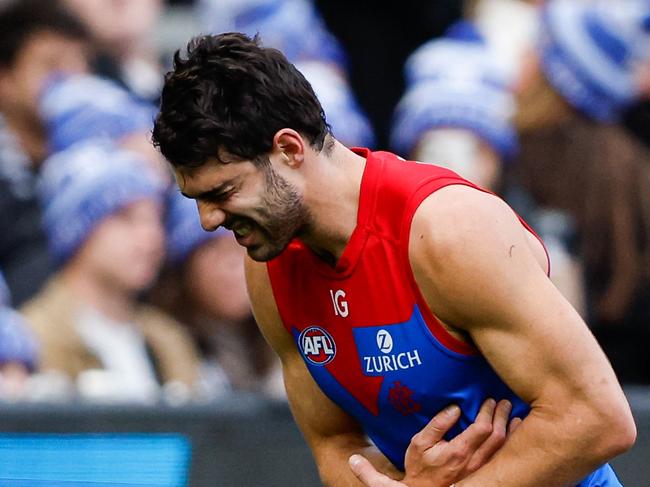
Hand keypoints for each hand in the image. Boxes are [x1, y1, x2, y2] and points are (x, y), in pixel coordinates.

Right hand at [349, 399, 520, 486]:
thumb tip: (455, 408)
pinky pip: (499, 458)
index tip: (489, 401)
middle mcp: (474, 461)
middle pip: (497, 436)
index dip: (488, 412)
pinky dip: (507, 445)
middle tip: (504, 403)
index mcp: (459, 451)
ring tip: (513, 416)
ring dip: (509, 430)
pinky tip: (510, 436)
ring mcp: (480, 470)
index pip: (482, 428)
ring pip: (502, 449)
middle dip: (502, 416)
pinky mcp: (482, 475)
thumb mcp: (419, 442)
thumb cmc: (420, 467)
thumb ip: (437, 424)